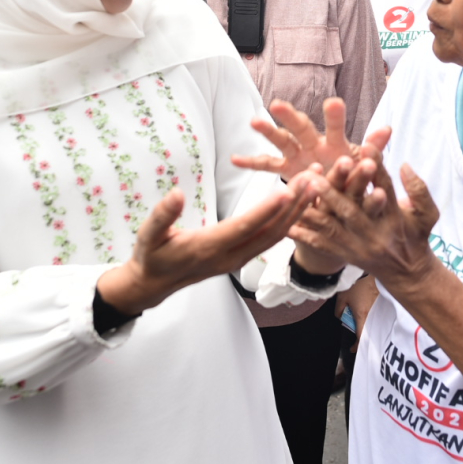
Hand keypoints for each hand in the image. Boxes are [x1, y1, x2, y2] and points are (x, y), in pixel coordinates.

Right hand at [97, 175, 316, 315]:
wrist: (153, 284)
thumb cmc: (150, 255)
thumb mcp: (148, 234)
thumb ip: (163, 215)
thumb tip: (176, 193)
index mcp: (208, 248)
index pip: (243, 228)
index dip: (265, 211)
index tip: (286, 192)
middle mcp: (229, 256)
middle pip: (269, 231)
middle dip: (294, 206)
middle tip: (314, 179)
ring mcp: (237, 259)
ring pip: (275, 236)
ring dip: (297, 211)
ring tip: (314, 185)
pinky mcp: (240, 257)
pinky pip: (270, 240)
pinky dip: (288, 221)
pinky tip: (300, 203)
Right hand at [231, 97, 392, 184]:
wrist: (342, 199)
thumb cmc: (356, 177)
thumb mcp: (367, 167)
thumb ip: (373, 150)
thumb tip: (388, 129)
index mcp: (336, 142)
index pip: (335, 127)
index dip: (335, 116)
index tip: (334, 102)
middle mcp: (314, 143)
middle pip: (301, 127)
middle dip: (290, 116)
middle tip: (277, 105)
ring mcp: (298, 155)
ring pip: (281, 140)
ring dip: (268, 131)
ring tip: (254, 122)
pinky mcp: (287, 170)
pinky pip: (268, 166)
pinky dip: (251, 162)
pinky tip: (235, 159)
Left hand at [290, 161, 439, 297]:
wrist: (408, 274)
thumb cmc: (416, 236)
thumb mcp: (428, 214)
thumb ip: (419, 190)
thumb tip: (405, 165)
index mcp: (394, 218)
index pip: (384, 188)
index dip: (375, 168)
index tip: (364, 147)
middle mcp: (374, 233)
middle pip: (352, 211)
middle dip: (333, 194)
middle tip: (316, 176)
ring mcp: (357, 246)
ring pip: (332, 229)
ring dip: (313, 211)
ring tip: (297, 194)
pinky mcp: (345, 255)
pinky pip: (321, 246)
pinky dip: (304, 235)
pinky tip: (287, 224)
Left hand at [335, 275, 378, 346]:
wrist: (372, 273)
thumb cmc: (357, 284)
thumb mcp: (342, 297)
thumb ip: (339, 309)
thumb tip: (340, 316)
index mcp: (362, 315)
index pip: (360, 336)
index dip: (357, 345)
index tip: (352, 349)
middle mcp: (372, 316)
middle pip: (368, 333)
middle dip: (362, 338)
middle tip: (357, 339)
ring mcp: (379, 311)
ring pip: (374, 325)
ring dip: (367, 328)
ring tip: (362, 326)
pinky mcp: (383, 306)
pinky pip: (377, 317)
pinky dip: (373, 320)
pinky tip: (368, 316)